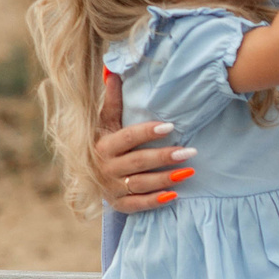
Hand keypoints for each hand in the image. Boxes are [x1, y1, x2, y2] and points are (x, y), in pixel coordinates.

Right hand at [93, 69, 192, 211]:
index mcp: (102, 145)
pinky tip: (175, 195)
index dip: (148, 132)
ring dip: (165, 179)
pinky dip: (155, 201)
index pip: (127, 138)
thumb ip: (112, 101)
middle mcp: (105, 167)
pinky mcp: (118, 205)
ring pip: (140, 184)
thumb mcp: (105, 122)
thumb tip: (112, 72)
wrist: (88, 176)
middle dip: (164, 157)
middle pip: (138, 162)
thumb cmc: (105, 143)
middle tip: (190, 151)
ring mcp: (111, 188)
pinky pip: (137, 205)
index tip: (171, 126)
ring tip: (189, 171)